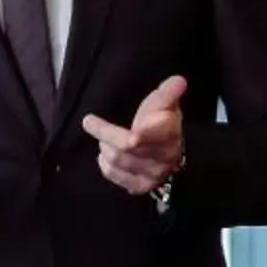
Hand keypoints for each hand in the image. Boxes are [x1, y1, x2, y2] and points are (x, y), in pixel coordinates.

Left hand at [82, 76, 188, 196]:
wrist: (172, 151)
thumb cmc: (164, 122)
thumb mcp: (166, 105)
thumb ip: (169, 93)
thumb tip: (178, 80)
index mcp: (167, 135)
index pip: (135, 138)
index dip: (109, 131)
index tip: (88, 120)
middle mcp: (161, 159)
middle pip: (122, 150)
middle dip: (103, 134)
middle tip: (91, 123)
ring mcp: (151, 175)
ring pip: (117, 162)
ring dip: (105, 148)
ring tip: (104, 139)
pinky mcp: (140, 186)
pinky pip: (115, 176)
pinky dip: (105, 164)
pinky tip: (105, 155)